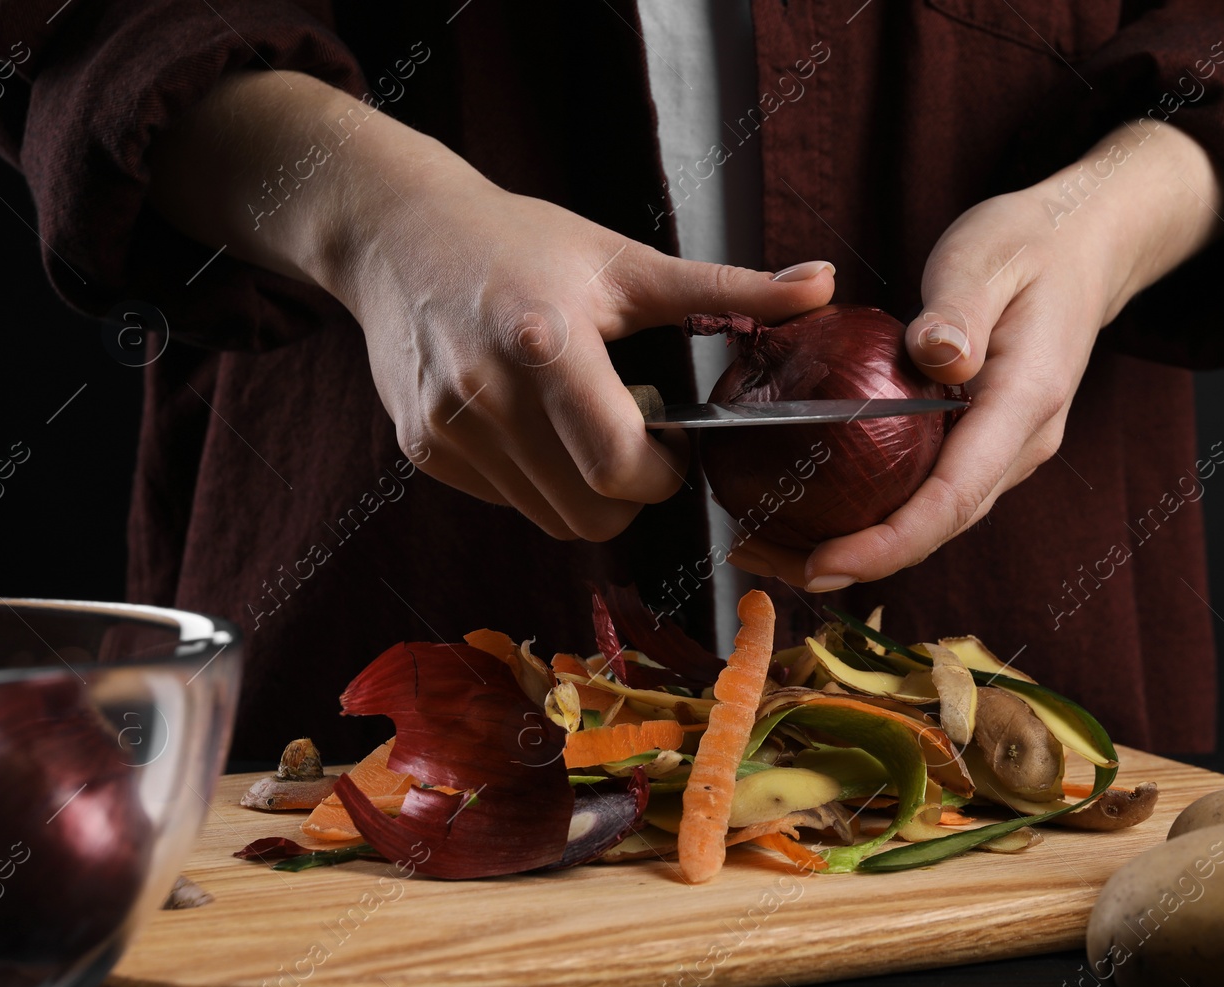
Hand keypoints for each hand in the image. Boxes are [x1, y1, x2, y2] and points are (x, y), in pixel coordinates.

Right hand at [317, 159, 833, 540]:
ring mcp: (446, 428)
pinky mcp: (422, 448)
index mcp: (545, 344)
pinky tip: (532, 421)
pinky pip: (504, 500)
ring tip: (580, 419)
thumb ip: (730, 289)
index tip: (674, 446)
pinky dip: (534, 479)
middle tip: (636, 439)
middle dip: (631, 494)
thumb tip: (824, 285)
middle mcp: (486, 396)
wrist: (398, 231)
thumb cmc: (520, 240)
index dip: (663, 476)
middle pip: (587, 516)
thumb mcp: (627, 261)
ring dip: (582, 490)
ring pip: (546, 518)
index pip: (617, 469)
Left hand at [728, 122, 1223, 588]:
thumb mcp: (987, 258)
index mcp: (1024, 400)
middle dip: (868, 558)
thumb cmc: (1029, 245)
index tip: (828, 562)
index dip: (891, 540)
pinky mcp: (987, 444)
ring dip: (872, 545)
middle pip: (943, 523)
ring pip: (939, 517)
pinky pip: (936, 493)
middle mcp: (1022, 441)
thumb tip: (938, 356)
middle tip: (785, 569)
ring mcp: (1008, 450)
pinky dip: (886, 513)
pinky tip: (833, 513)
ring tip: (792, 554)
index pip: (955, 494)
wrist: (1080, 248)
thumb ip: (959, 309)